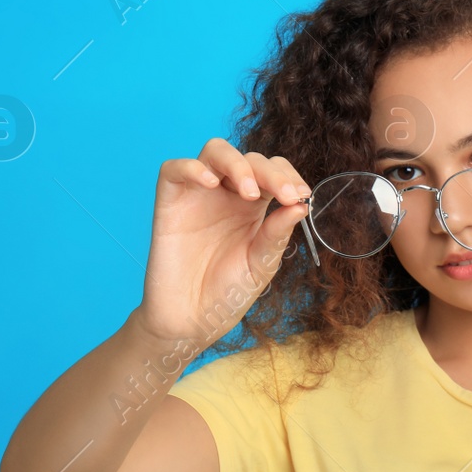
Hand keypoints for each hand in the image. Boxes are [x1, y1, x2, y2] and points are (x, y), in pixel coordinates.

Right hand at [132, 138, 310, 344]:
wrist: (191, 320)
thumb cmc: (228, 292)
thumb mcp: (261, 263)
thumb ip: (277, 233)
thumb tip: (301, 204)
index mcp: (254, 206)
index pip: (273, 172)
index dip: (288, 176)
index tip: (301, 194)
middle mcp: (227, 194)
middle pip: (250, 158)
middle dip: (271, 172)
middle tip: (284, 195)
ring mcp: (199, 194)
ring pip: (215, 151)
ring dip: (237, 163)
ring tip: (249, 192)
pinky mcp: (170, 201)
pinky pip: (174, 169)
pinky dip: (192, 168)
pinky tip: (211, 183)